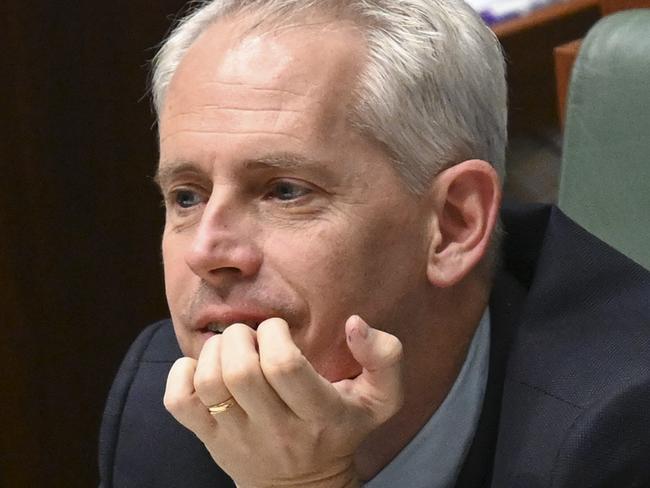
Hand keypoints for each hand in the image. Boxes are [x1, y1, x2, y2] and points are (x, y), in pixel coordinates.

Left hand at [164, 315, 403, 487]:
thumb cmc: (340, 429)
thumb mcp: (381, 399)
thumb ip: (385, 357)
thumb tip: (354, 323)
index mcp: (318, 414)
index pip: (284, 366)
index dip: (275, 334)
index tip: (279, 330)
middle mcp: (276, 430)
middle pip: (241, 371)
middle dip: (241, 337)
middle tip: (252, 337)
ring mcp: (238, 439)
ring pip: (209, 384)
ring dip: (214, 351)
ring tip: (230, 349)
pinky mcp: (210, 441)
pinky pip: (178, 402)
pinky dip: (182, 374)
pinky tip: (203, 368)